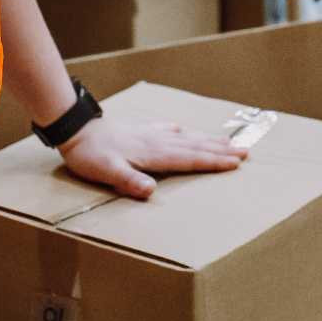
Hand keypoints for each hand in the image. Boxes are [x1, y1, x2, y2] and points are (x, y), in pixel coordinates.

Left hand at [57, 116, 247, 198]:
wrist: (75, 130)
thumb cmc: (90, 155)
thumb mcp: (106, 172)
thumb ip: (129, 181)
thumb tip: (151, 191)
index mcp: (154, 153)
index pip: (190, 159)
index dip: (214, 162)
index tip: (236, 163)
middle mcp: (157, 141)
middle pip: (196, 146)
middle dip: (221, 150)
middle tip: (246, 152)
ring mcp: (150, 134)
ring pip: (186, 137)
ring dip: (208, 140)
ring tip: (228, 140)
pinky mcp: (140, 130)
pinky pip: (169, 130)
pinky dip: (182, 131)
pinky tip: (185, 129)